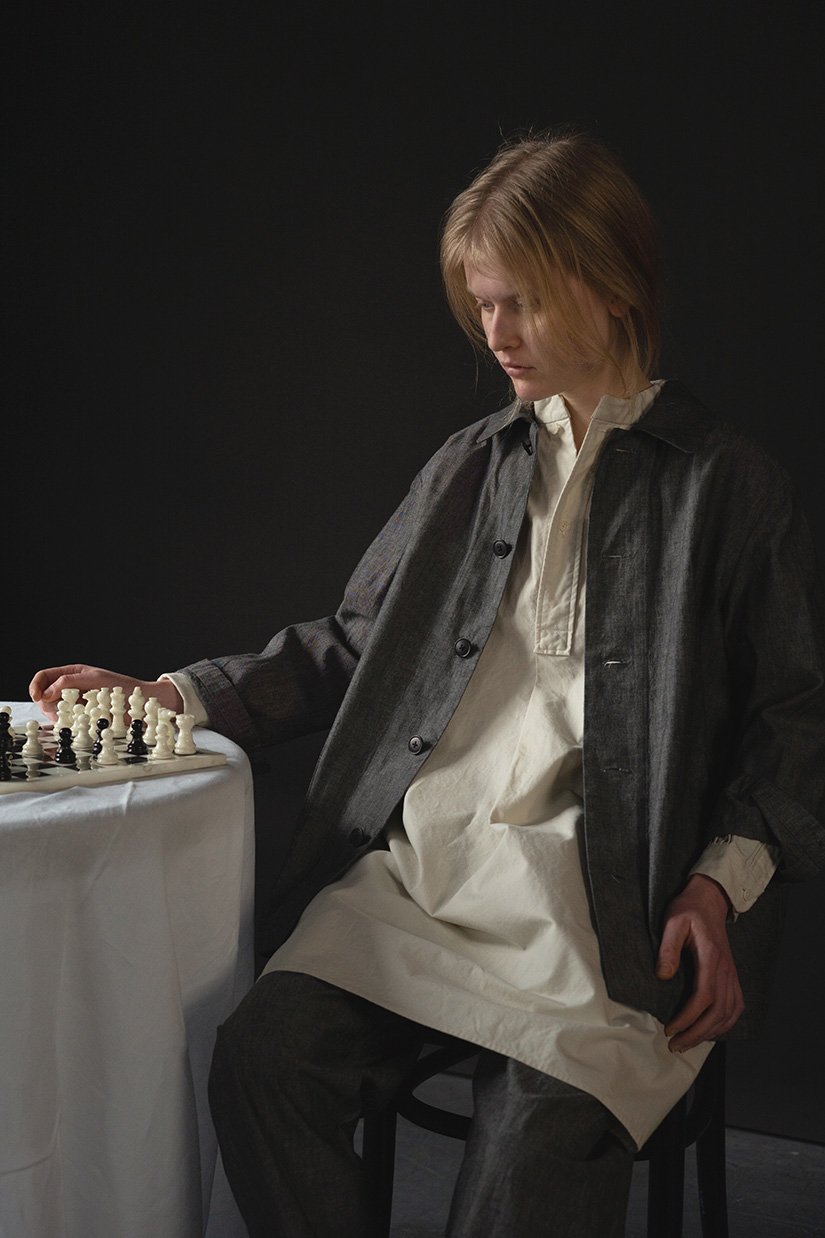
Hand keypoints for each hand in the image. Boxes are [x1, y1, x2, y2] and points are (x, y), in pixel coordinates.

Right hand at [29, 665, 183, 720]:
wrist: (141, 704)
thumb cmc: (122, 688)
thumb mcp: (95, 680)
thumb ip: (69, 683)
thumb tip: (45, 692)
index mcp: (71, 673)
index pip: (43, 677)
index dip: (36, 686)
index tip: (37, 696)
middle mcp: (70, 688)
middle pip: (43, 696)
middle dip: (48, 703)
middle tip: (63, 708)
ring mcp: (74, 704)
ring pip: (52, 711)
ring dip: (59, 714)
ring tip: (78, 713)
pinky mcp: (80, 719)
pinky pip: (64, 722)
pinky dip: (67, 723)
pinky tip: (80, 721)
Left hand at [656, 873, 744, 1051]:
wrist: (709, 900)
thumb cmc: (688, 910)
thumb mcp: (672, 922)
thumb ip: (668, 949)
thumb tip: (663, 976)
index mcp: (710, 957)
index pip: (704, 997)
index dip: (688, 1018)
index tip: (670, 1029)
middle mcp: (725, 969)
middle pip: (718, 1011)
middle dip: (697, 1033)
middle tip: (675, 1045)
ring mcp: (731, 973)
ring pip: (729, 1013)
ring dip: (710, 1032)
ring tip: (689, 1043)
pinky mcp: (732, 975)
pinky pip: (737, 1006)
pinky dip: (727, 1023)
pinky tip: (712, 1031)